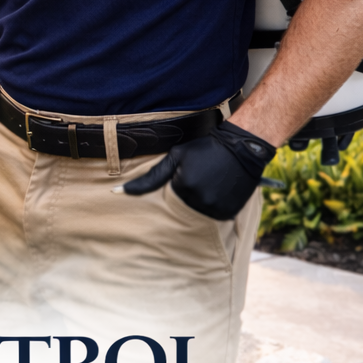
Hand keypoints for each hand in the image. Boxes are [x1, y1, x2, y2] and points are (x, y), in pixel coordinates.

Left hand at [121, 120, 275, 220]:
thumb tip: (120, 192)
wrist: (242, 146)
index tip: (187, 174)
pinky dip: (214, 206)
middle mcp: (199, 202)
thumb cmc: (205, 149)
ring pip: (198, 214)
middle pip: (183, 208)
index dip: (176, 185)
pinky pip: (214, 216)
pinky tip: (219, 190)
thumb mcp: (177, 157)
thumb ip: (150, 177)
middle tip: (200, 178)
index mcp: (183, 187)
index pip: (168, 199)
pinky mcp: (229, 213)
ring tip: (210, 183)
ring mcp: (216, 209)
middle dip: (187, 195)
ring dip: (200, 202)